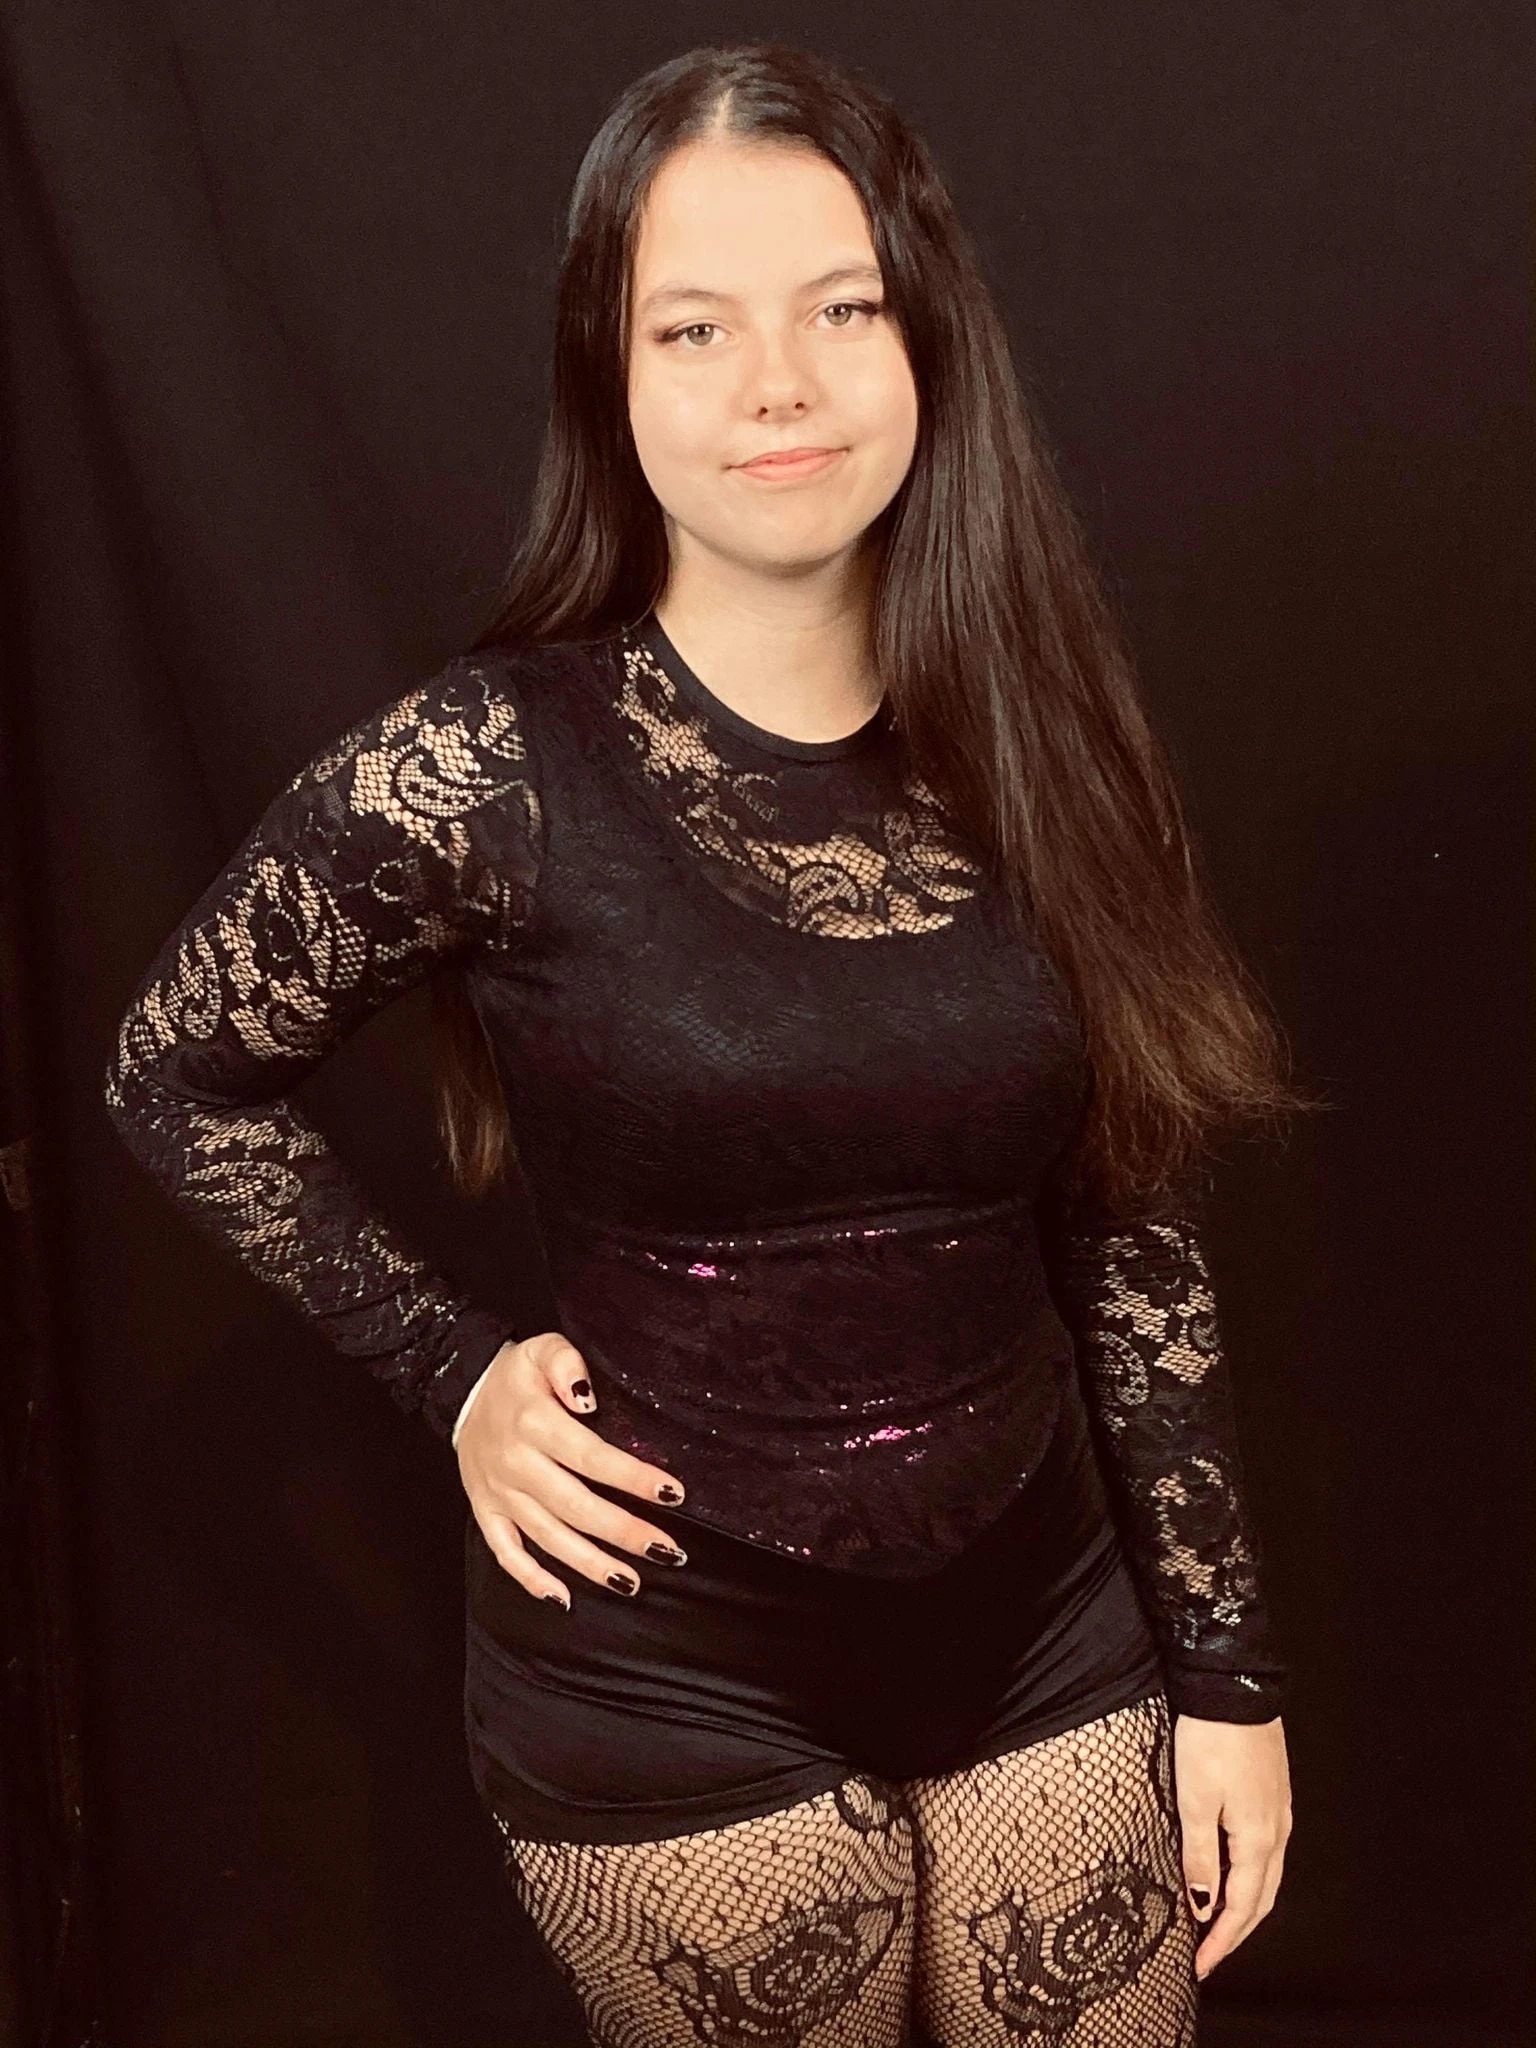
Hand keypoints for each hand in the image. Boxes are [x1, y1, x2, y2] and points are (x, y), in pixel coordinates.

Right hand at [455, 1333, 688, 1607]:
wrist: (461, 1388)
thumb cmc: (517, 1374)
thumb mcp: (542, 1348)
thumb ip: (567, 1363)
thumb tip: (588, 1397)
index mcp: (534, 1424)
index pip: (591, 1457)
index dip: (633, 1478)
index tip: (672, 1493)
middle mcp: (516, 1464)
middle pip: (576, 1507)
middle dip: (624, 1532)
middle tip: (668, 1550)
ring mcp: (499, 1493)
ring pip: (547, 1537)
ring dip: (590, 1564)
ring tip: (631, 1582)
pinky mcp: (486, 1511)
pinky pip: (506, 1552)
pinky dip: (532, 1579)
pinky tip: (563, 1599)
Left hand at [1173, 1713, 1292, 1980]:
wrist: (1236, 1687)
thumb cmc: (1211, 1740)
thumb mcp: (1193, 1799)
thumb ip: (1199, 1855)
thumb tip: (1203, 1904)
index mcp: (1258, 1839)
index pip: (1241, 1908)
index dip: (1221, 1941)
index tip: (1200, 1966)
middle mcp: (1277, 1831)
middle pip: (1261, 1899)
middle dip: (1235, 1932)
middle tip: (1208, 1954)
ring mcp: (1279, 1812)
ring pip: (1266, 1876)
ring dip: (1243, 1905)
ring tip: (1216, 1923)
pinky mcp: (1273, 1793)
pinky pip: (1265, 1851)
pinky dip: (1249, 1876)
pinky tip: (1230, 1873)